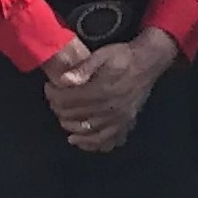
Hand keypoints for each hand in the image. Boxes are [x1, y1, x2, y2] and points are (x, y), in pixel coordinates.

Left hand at [44, 29, 177, 152]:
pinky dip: (92, 143)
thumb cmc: (123, 56)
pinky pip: (107, 140)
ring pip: (88, 131)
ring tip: (64, 120)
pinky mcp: (126, 122)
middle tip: (55, 102)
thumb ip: (83, 68)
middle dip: (59, 109)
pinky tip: (81, 141)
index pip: (67, 100)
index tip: (49, 88)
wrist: (149, 61)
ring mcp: (119, 118)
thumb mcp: (102, 55)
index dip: (53, 95)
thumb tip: (64, 80)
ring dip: (71, 127)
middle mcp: (110, 107)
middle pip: (74, 116)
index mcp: (102, 90)